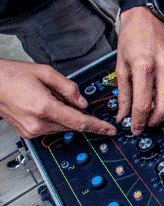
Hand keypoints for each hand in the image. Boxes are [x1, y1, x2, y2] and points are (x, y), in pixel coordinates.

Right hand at [0, 60, 116, 137]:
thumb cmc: (11, 75)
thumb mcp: (45, 73)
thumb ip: (69, 88)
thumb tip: (82, 102)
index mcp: (44, 107)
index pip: (80, 121)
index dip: (98, 126)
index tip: (110, 130)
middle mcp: (38, 123)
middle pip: (72, 124)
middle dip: (75, 111)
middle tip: (60, 95)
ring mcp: (32, 130)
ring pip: (63, 127)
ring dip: (64, 114)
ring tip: (46, 97)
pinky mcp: (29, 133)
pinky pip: (52, 128)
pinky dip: (54, 118)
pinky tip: (41, 105)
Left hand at [115, 0, 163, 135]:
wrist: (146, 16)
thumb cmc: (132, 36)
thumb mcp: (120, 65)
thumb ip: (123, 94)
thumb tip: (123, 114)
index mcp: (144, 66)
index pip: (144, 105)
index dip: (139, 121)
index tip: (134, 128)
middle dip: (154, 121)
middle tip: (144, 124)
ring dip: (160, 111)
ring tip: (147, 111)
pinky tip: (155, 94)